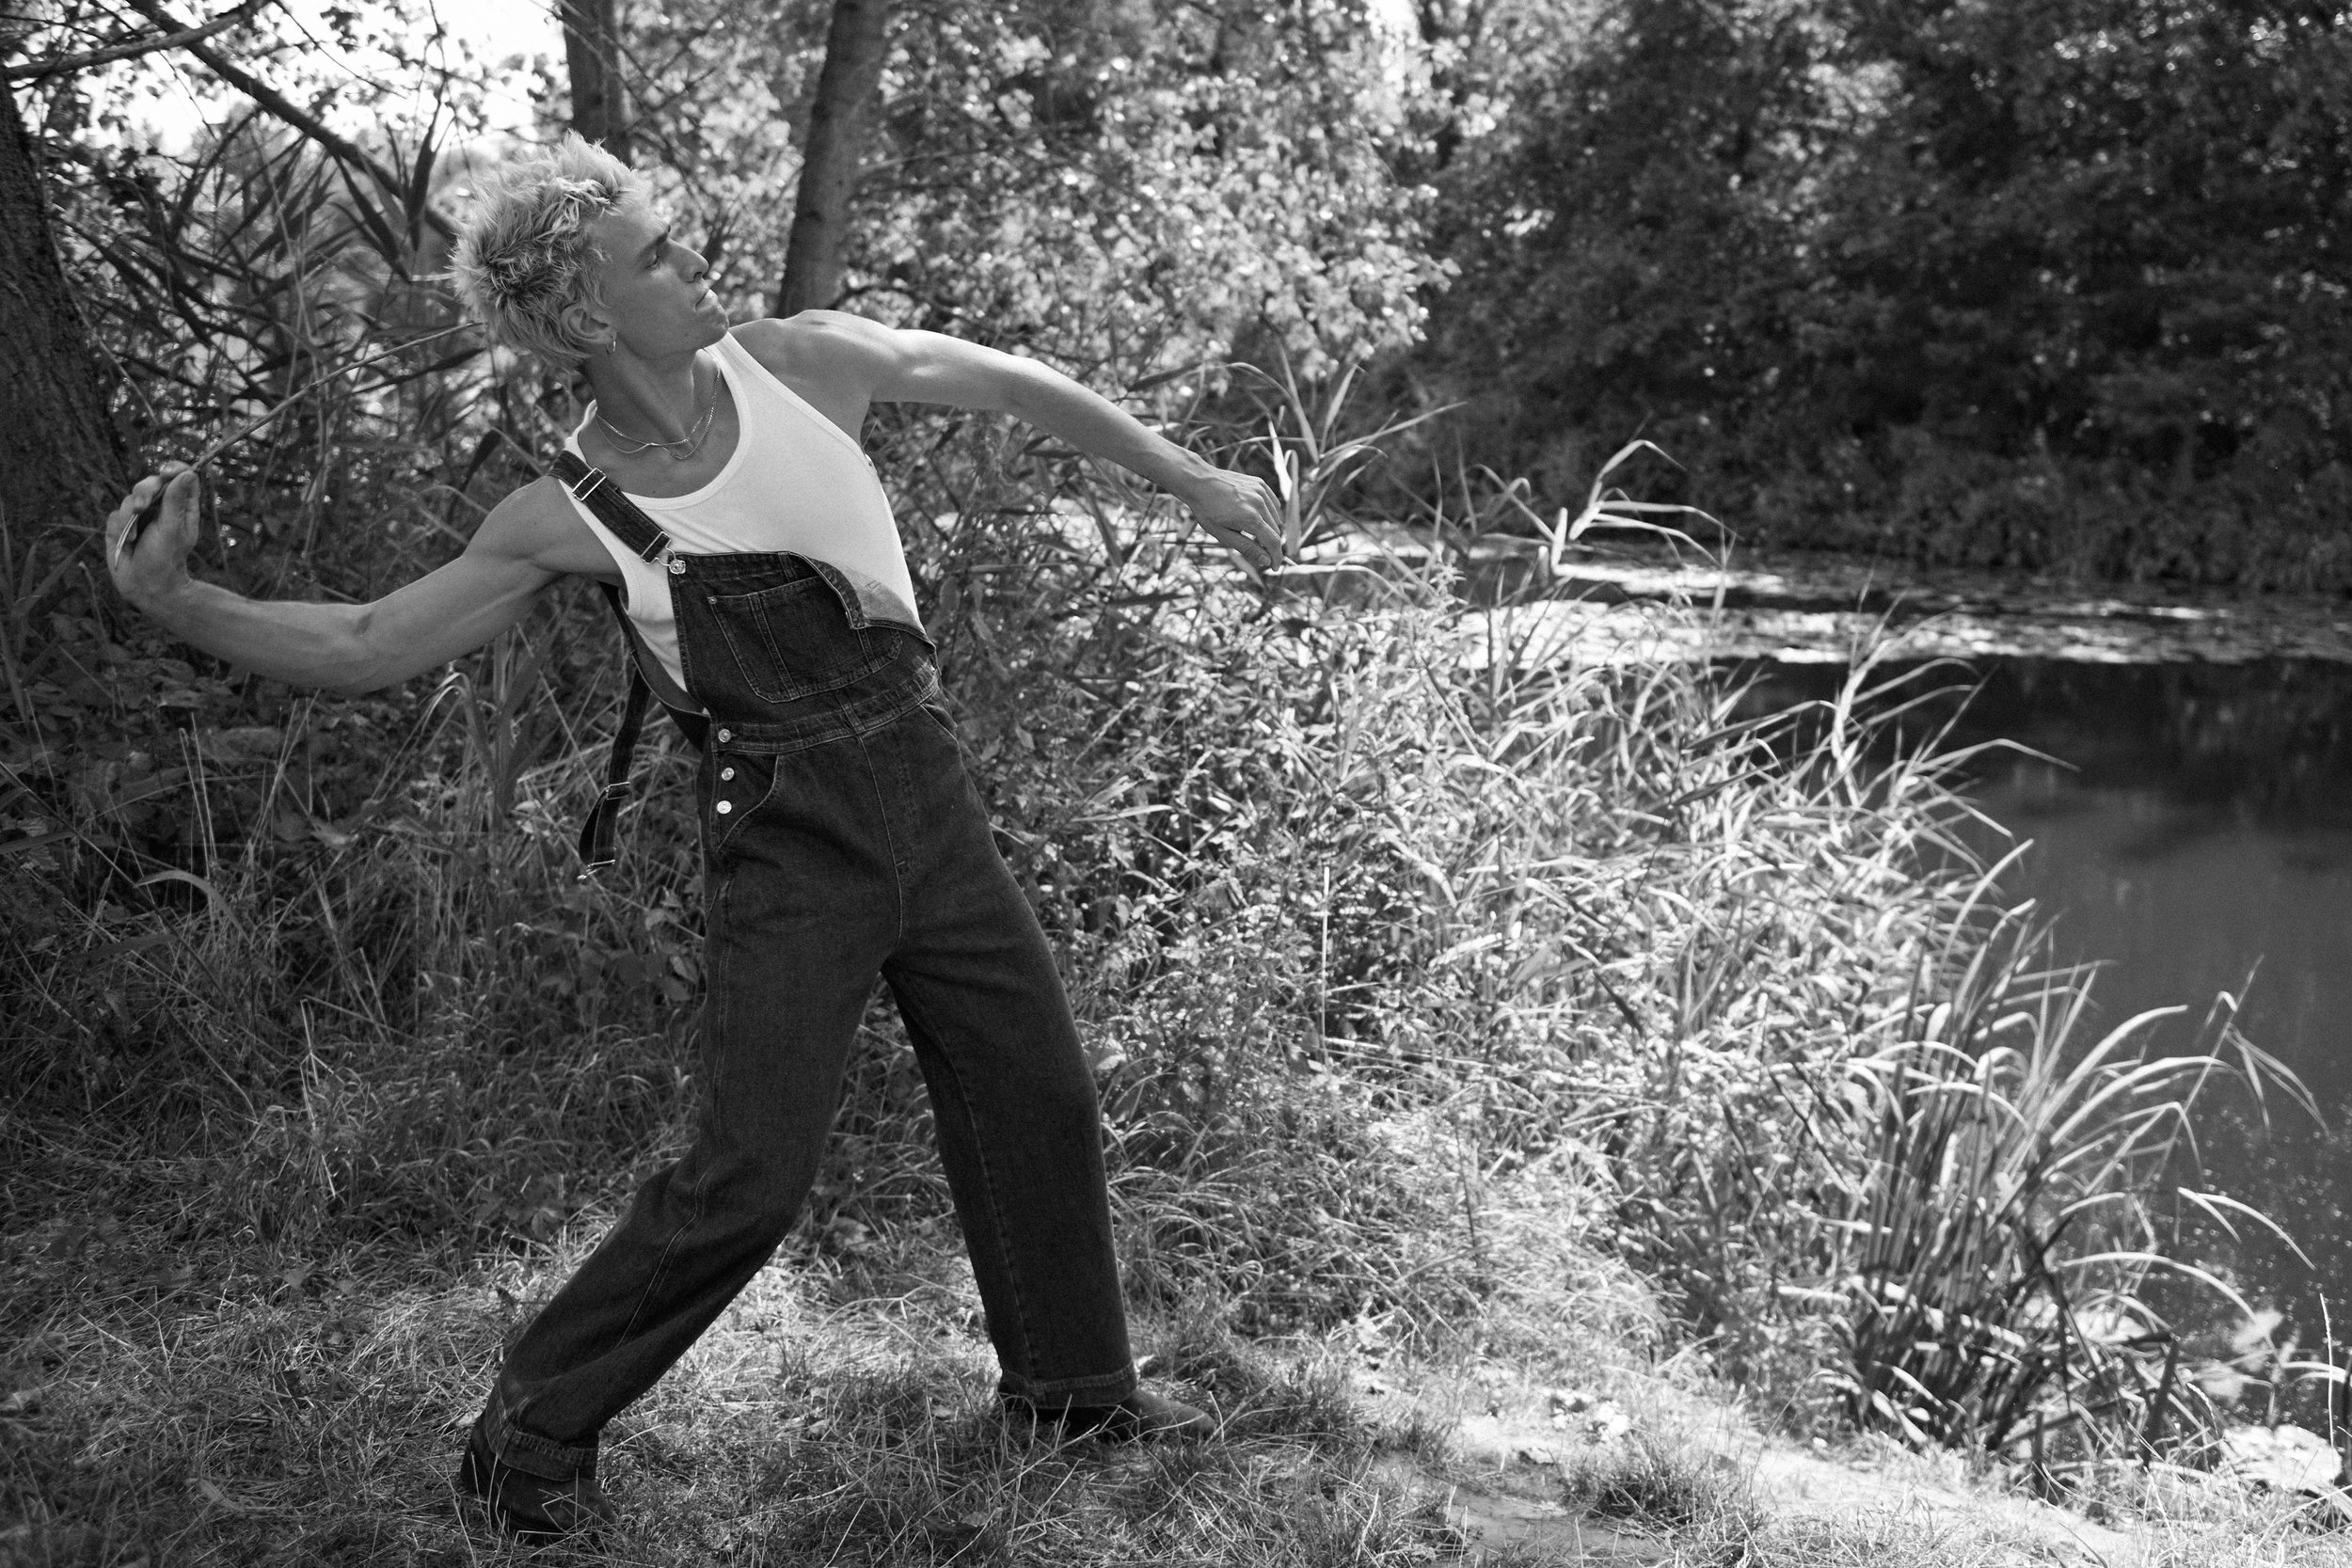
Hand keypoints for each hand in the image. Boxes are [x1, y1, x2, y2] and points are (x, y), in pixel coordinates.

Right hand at [106, 465, 200, 607]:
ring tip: (136, 537)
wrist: (144, 584)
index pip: (178, 477)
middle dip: (144, 493)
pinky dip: (120, 528)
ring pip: (128, 499)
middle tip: (142, 508)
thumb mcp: (173, 528)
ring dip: (130, 517)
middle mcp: (160, 507)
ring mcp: (140, 516)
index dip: (173, 469)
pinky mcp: (121, 525)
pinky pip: (114, 515)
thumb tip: (188, 473)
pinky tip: (129, 542)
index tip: (167, 472)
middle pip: (149, 483)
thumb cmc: (165, 558)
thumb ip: (176, 500)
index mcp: (180, 506)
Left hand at [1176, 467, 1289, 580]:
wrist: (1199, 482)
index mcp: (1251, 518)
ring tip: (1251, 530)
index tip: (1274, 567)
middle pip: (1275, 531)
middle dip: (1269, 544)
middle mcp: (1259, 503)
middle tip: (1256, 549)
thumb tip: (1266, 561)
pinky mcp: (1260, 484)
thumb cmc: (1207, 510)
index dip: (1276, 558)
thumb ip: (1247, 548)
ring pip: (1276, 518)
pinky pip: (1273, 504)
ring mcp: (1261, 491)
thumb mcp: (1222, 535)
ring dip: (1269, 528)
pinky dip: (1269, 513)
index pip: (1273, 542)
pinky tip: (1256, 516)